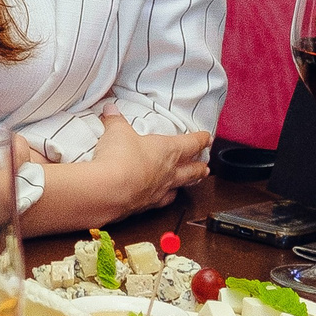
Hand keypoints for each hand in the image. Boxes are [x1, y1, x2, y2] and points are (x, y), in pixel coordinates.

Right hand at [92, 112, 210, 215]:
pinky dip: (163, 199)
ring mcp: (158, 191)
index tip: (208, 138)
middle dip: (200, 167)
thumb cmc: (119, 158)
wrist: (107, 190)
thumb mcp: (116, 131)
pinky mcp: (145, 206)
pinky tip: (160, 198)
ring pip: (179, 188)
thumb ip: (115, 120)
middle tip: (206, 167)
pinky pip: (160, 202)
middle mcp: (168, 172)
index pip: (191, 143)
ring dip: (188, 185)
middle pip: (192, 170)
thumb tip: (110, 110)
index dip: (201, 140)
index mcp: (167, 150)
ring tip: (191, 183)